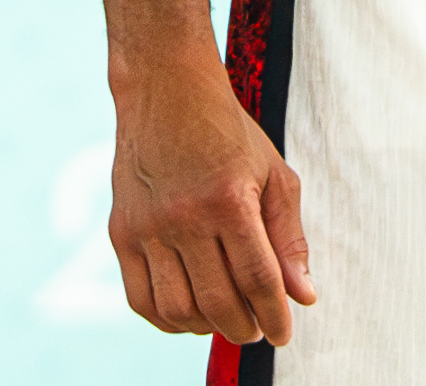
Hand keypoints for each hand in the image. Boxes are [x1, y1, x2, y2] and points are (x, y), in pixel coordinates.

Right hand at [109, 58, 315, 343]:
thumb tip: (304, 296)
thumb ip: (288, 236)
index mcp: (230, 198)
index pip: (257, 278)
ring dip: (206, 327)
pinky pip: (140, 300)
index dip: (274, 314)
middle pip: (218, 301)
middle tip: (257, 328)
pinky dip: (167, 320)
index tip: (284, 334)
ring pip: (178, 310)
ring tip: (226, 319)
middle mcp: (185, 216)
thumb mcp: (273, 172)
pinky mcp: (121, 233)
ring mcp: (148, 227)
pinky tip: (189, 314)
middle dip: (244, 326)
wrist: (167, 91)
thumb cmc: (229, 131)